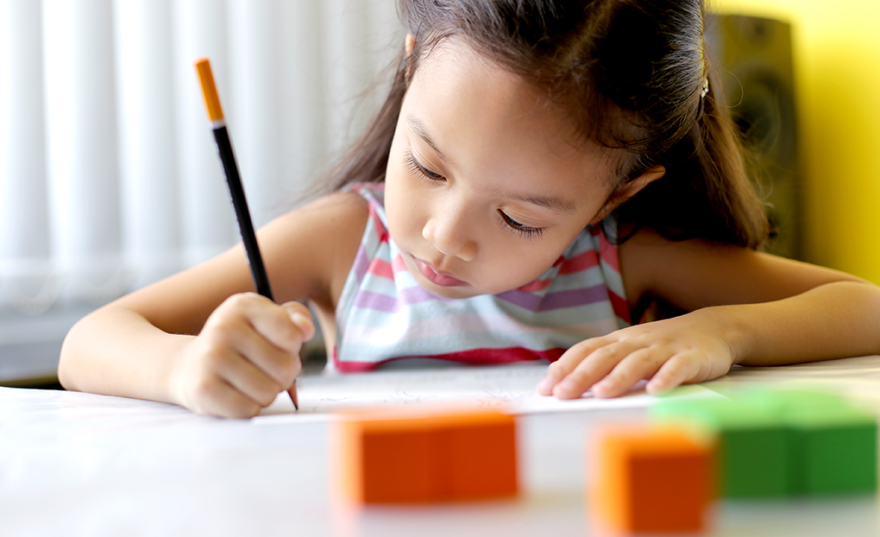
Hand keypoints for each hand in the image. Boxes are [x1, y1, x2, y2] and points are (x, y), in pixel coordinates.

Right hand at [171, 293, 314, 417]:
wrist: (189, 365)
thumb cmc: (239, 343)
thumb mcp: (265, 320)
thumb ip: (294, 319)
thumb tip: (305, 329)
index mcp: (243, 306)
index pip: (292, 335)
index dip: (292, 349)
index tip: (278, 346)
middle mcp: (224, 328)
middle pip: (285, 368)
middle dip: (283, 375)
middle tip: (265, 370)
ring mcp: (211, 358)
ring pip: (269, 392)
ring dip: (266, 393)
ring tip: (250, 382)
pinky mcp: (203, 389)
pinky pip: (248, 409)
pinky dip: (248, 407)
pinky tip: (236, 394)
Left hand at [536, 310, 735, 398]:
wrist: (716, 328)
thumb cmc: (665, 345)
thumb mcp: (631, 350)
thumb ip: (603, 363)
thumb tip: (562, 380)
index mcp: (621, 341)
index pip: (586, 351)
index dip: (565, 367)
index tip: (545, 388)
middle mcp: (639, 341)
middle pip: (606, 356)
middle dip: (582, 375)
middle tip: (563, 394)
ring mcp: (666, 348)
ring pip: (639, 361)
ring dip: (619, 377)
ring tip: (602, 394)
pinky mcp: (693, 357)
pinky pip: (679, 367)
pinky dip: (667, 378)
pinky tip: (656, 391)